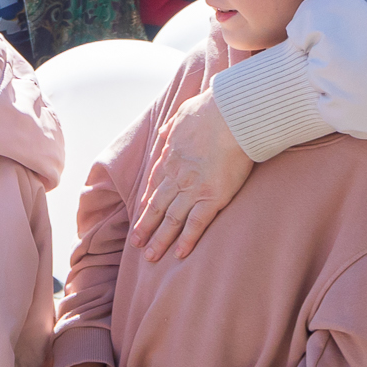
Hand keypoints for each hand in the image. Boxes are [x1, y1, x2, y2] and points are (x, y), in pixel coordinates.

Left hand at [135, 90, 253, 263]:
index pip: (155, 183)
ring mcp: (193, 188)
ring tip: (150, 256)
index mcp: (170, 156)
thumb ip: (173, 126)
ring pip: (171, 219)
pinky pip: (196, 224)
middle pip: (157, 205)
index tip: (143, 211)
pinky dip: (186, 240)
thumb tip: (166, 131)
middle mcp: (177, 176)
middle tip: (136, 242)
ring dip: (159, 239)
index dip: (148, 200)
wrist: (230, 114)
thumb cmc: (211, 109)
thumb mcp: (183, 113)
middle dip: (146, 225)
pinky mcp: (212, 197)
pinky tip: (178, 254)